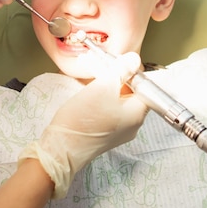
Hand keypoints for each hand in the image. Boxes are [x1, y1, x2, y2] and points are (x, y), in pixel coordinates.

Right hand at [19, 52, 148, 198]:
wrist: (62, 148)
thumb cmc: (83, 119)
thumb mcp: (103, 87)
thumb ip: (121, 71)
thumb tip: (134, 59)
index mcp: (137, 115)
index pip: (145, 88)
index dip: (132, 73)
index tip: (118, 64)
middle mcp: (133, 125)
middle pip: (131, 94)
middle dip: (116, 78)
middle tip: (101, 68)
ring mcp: (119, 132)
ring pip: (118, 102)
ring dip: (106, 87)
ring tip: (92, 79)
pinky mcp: (106, 134)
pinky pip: (109, 112)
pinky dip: (101, 100)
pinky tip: (88, 96)